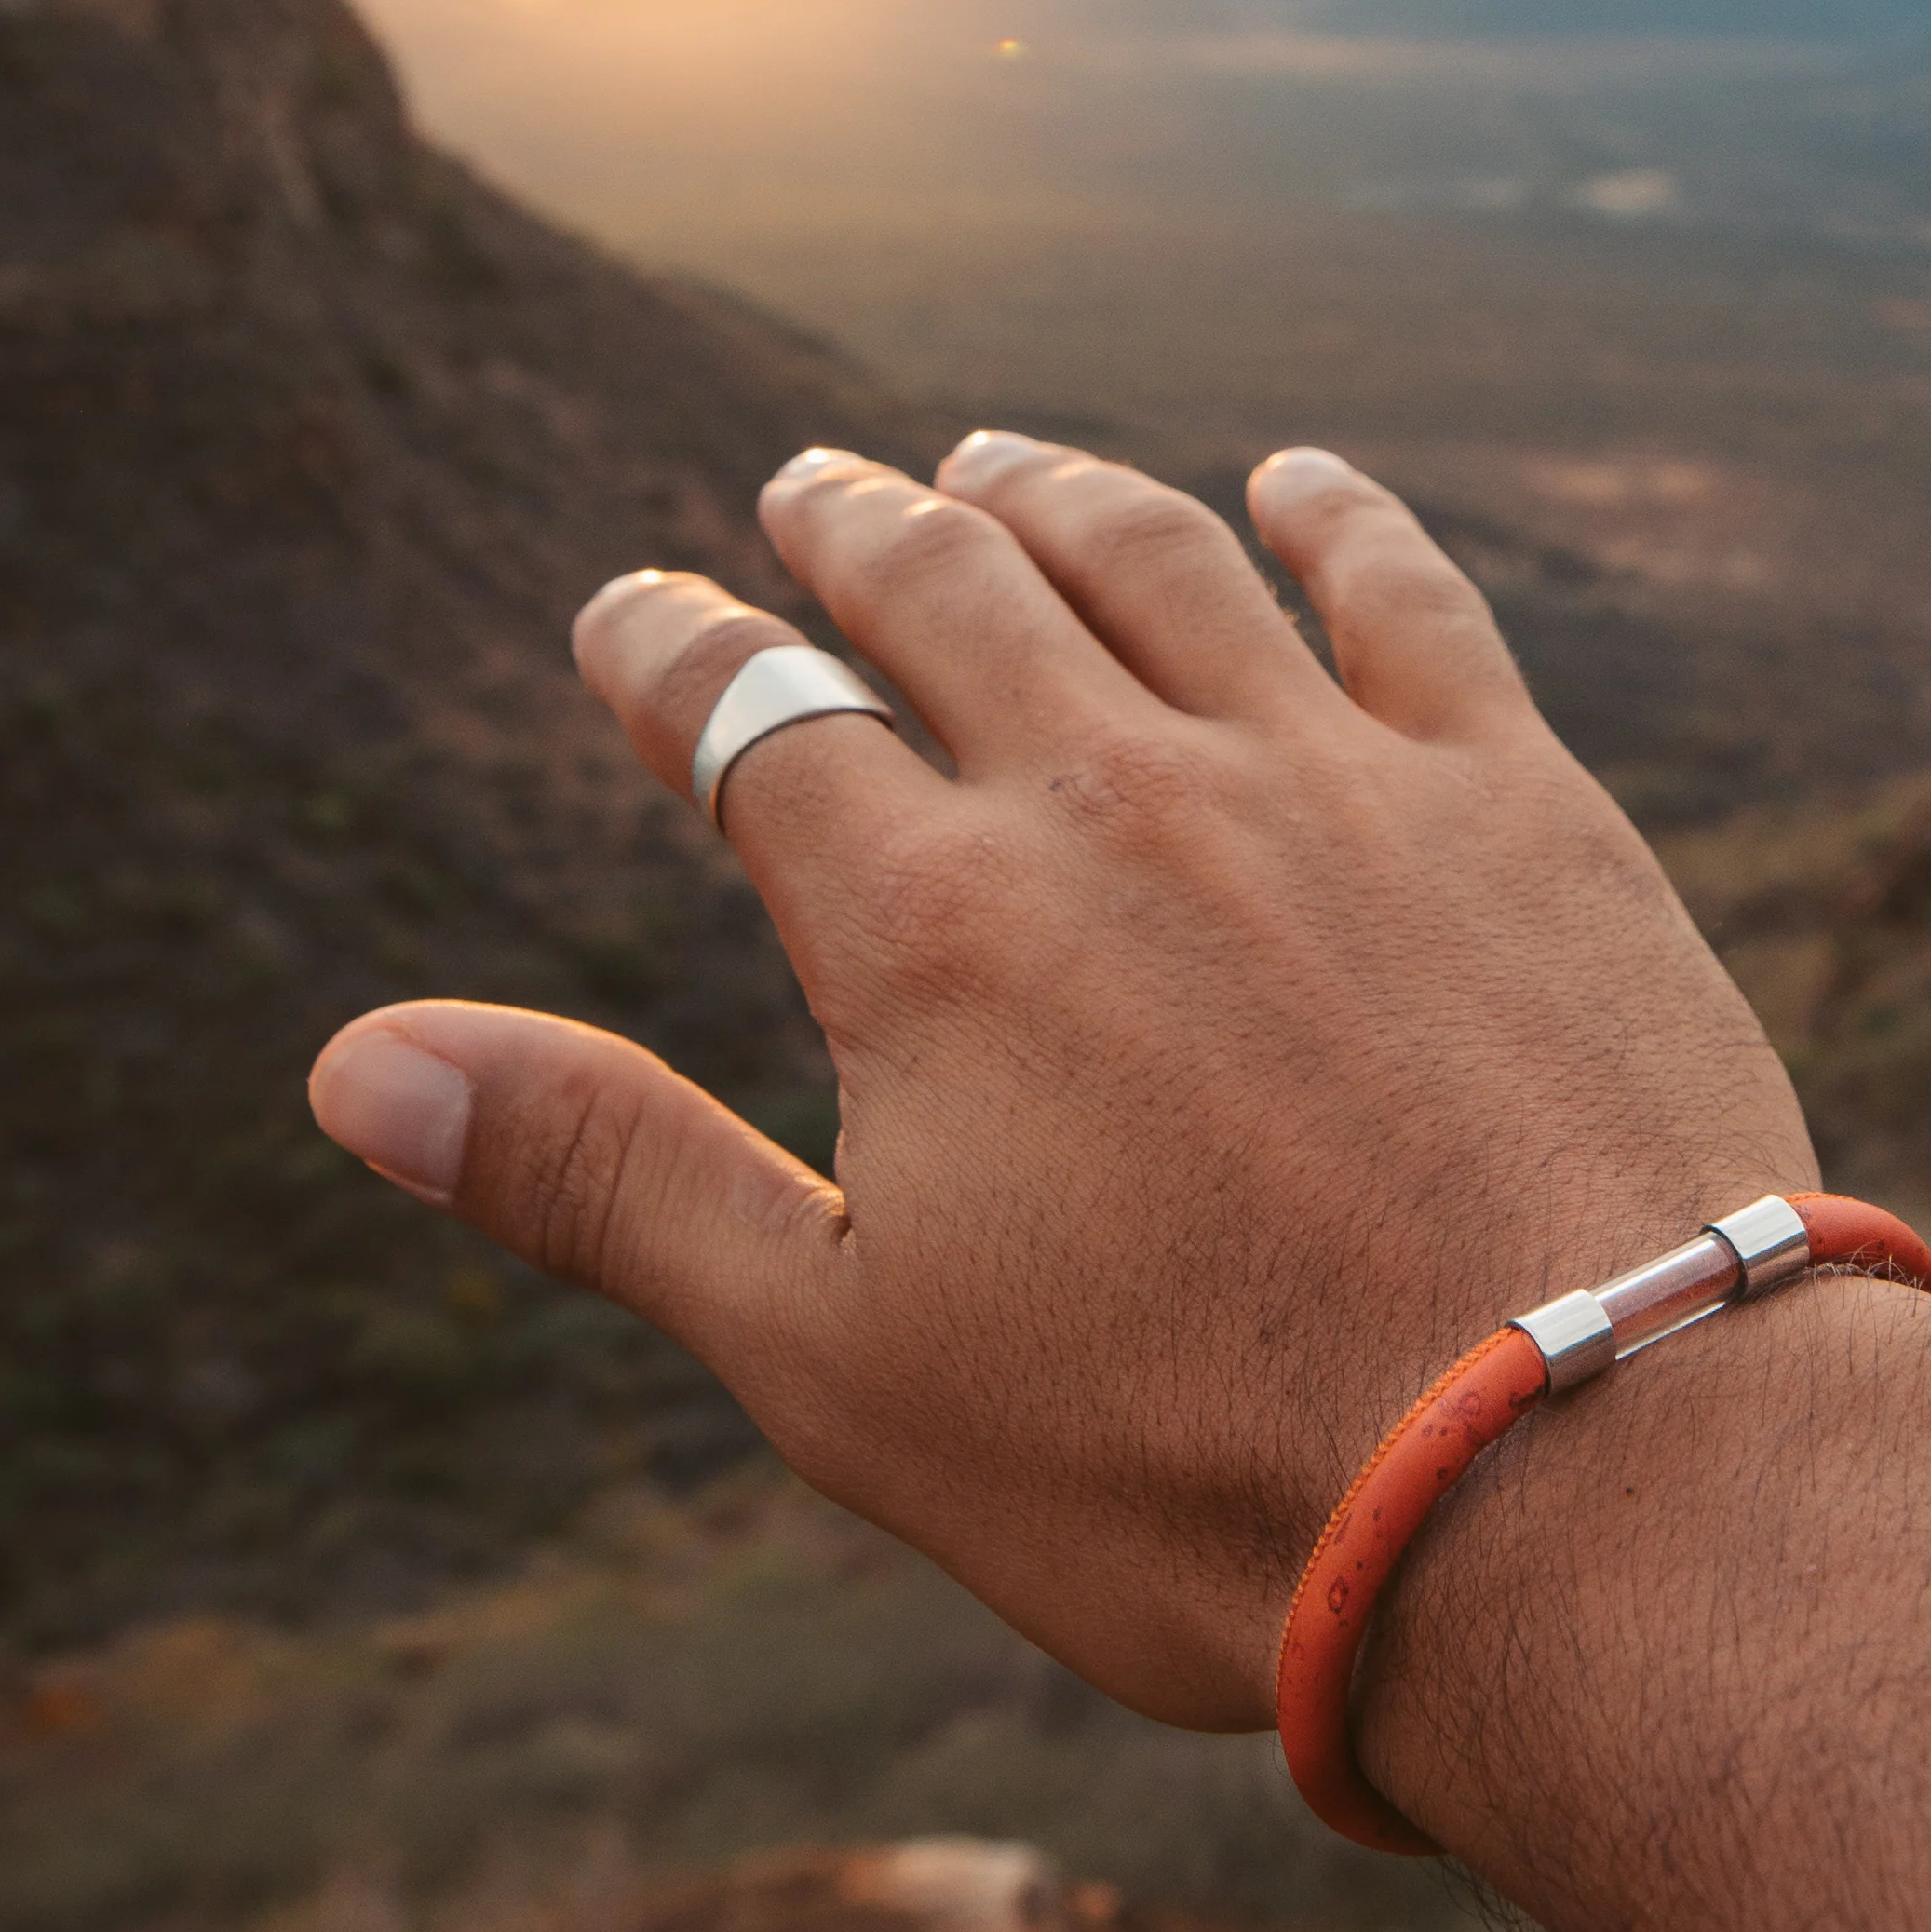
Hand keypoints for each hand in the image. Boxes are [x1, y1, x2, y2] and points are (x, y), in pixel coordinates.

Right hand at [308, 435, 1810, 1729]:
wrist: (1577, 1473)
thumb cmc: (1186, 1466)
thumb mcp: (841, 1363)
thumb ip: (604, 1182)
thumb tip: (353, 1066)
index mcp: (929, 926)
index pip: (756, 721)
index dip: (675, 658)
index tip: (635, 613)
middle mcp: (1116, 797)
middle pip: (951, 594)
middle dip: (855, 529)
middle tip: (809, 489)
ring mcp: (1333, 782)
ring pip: (1160, 562)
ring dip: (1060, 492)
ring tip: (1001, 458)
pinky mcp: (1526, 807)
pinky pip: (1409, 599)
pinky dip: (1335, 519)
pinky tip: (1298, 481)